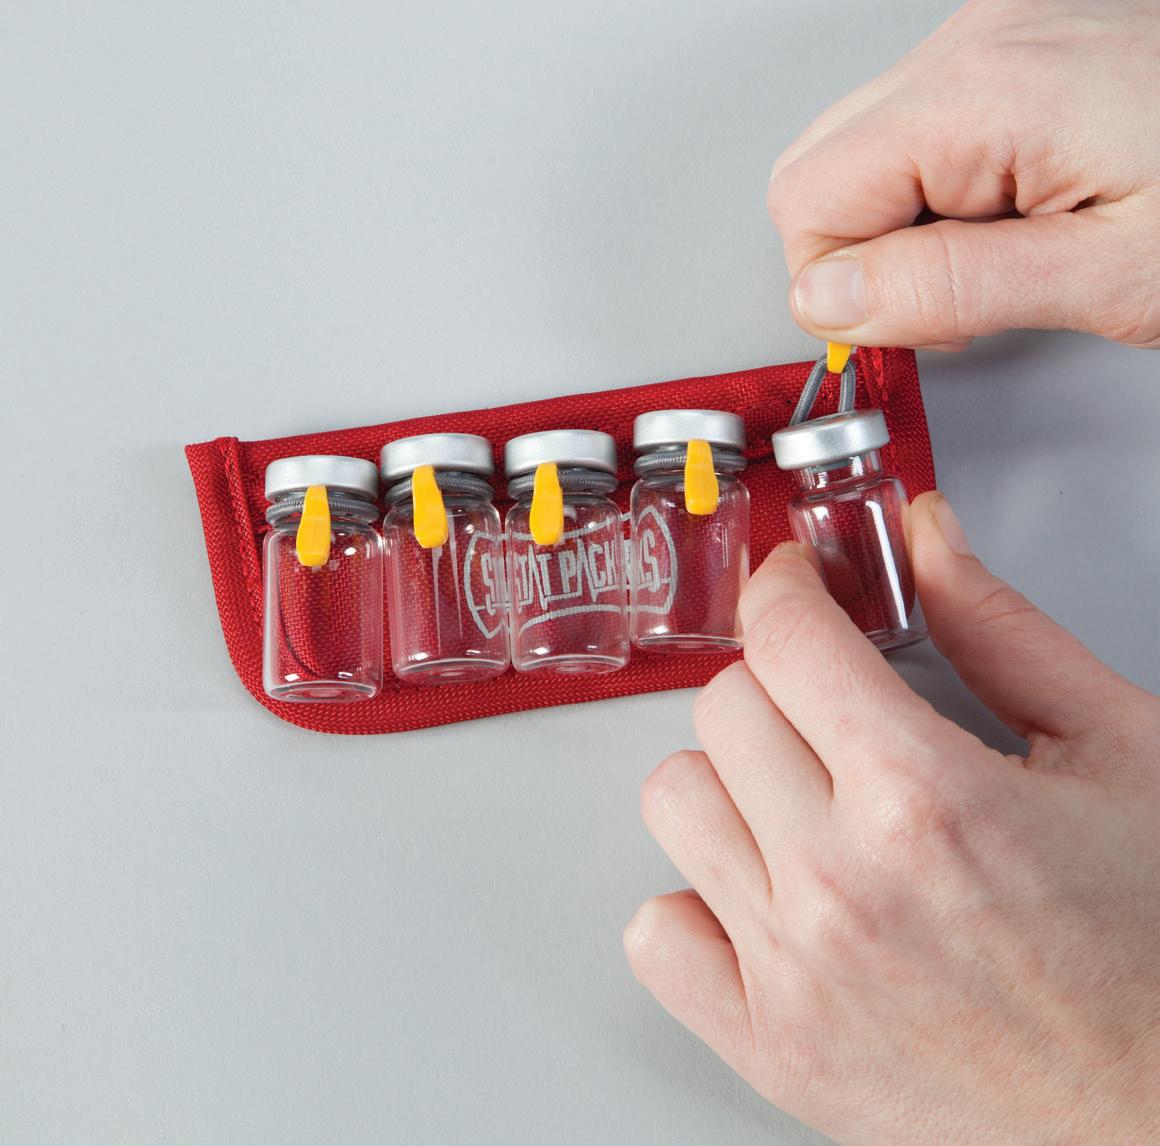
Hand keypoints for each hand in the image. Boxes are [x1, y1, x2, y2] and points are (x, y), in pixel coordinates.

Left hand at [625, 492, 1159, 1143]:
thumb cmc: (1157, 950)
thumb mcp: (1118, 753)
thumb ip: (1004, 633)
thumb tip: (930, 541)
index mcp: (927, 797)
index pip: (784, 638)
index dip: (783, 586)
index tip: (793, 584)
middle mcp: (843, 884)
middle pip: (722, 707)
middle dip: (773, 677)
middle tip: (824, 698)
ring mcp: (795, 972)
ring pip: (675, 800)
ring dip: (728, 778)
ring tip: (796, 794)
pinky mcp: (772, 1047)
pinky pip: (656, 936)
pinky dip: (692, 900)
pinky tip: (758, 890)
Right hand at [767, 0, 1159, 349]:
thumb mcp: (1105, 276)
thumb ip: (948, 287)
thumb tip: (827, 299)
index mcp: (983, 95)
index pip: (808, 200)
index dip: (837, 288)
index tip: (908, 324)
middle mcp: (975, 44)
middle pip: (814, 168)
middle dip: (854, 256)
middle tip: (945, 298)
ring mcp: (993, 36)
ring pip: (855, 152)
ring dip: (896, 227)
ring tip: (992, 252)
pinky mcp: (1014, 47)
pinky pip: (911, 131)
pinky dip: (934, 193)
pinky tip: (1005, 214)